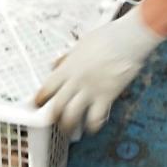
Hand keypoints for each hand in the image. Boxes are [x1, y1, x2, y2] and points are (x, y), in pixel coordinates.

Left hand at [35, 6, 160, 134]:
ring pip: (72, 116)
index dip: (40, 98)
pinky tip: (92, 126)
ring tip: (69, 129)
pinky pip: (96, 118)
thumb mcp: (82, 43)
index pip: (48, 87)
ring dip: (68, 125)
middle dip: (53, 116)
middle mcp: (77, 80)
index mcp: (69, 66)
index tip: (38, 104)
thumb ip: (68, 58)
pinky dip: (93, 125)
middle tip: (53, 120)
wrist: (128, 39)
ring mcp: (91, 90)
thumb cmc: (108, 37)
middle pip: (57, 105)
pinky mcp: (106, 96)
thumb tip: (57, 64)